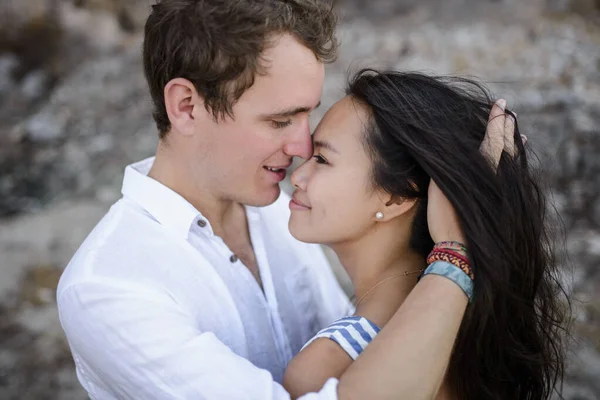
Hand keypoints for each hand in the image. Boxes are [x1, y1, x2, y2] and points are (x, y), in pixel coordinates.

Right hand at [427, 99, 514, 243]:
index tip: (499, 104)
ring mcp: (502, 192)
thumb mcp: (439, 187)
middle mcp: (497, 177)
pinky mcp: (503, 204)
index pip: (492, 137)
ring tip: (520, 135)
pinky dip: (514, 166)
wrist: (460, 250)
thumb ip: (447, 165)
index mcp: (482, 169)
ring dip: (514, 147)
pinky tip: (517, 166)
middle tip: (508, 113)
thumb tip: (449, 148)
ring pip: (512, 163)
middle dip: (506, 128)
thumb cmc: (445, 219)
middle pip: (505, 147)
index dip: (496, 120)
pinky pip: (512, 178)